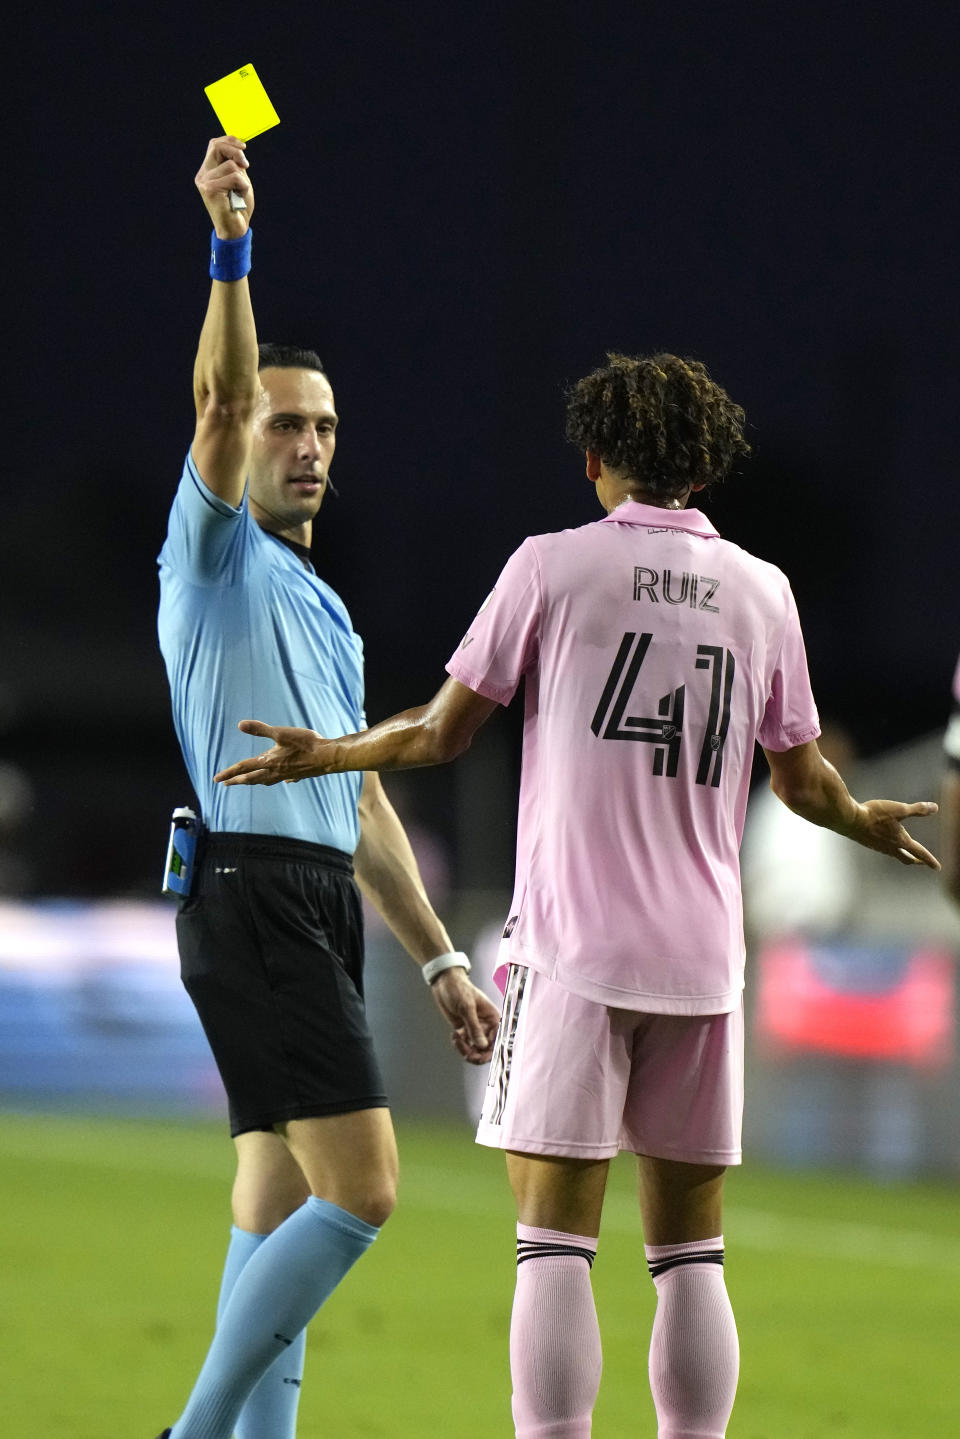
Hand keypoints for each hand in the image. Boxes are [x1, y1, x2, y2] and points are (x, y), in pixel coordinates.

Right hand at [195, 135, 253, 238]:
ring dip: (243, 179)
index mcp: (208, 171)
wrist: (235, 230)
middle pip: (217, 147)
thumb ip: (235, 165)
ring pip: (230, 165)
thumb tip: (239, 146)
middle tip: (246, 165)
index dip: (229, 141)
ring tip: (240, 192)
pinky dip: (243, 186)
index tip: (243, 146)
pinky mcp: (210, 189)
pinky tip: (239, 198)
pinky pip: (234, 177)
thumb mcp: (239, 180)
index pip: (214, 145)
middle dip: (236, 151)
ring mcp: (205, 182)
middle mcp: (203, 175)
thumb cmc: (239, 206)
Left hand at [214, 719, 331, 785]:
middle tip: (226, 784)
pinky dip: (279, 780)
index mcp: (269, 761)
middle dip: (238, 780)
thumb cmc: (305, 743)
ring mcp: (287, 775)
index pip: (243, 768)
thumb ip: (260, 729)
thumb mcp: (281, 732)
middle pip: (252, 778)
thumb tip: (240, 724)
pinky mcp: (298, 774)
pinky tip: (284, 780)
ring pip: (267, 781)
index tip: (217, 779)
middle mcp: (276, 771)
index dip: (229, 773)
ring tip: (250, 782)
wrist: (328, 757)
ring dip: (255, 782)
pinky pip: (285, 779)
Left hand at [429, 968, 500, 1064]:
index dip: (492, 1050)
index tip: (482, 1056)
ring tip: (456, 1038)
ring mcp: (475, 1029)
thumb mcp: (466, 1007)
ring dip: (465, 1049)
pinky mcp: (464, 1031)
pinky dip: (460, 1045)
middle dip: (477, 1054)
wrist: (444, 982)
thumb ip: (474, 1027)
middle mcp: (486, 1025)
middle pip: (487, 1049)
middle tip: (467, 1055)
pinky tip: (454, 1035)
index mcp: (493, 1017)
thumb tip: (483, 1046)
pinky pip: (466, 1046)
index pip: (499, 1039)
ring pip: (476, 1050)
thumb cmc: (458, 989)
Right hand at [849, 799, 939, 868]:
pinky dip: (890, 849)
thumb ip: (917, 809)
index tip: (937, 867)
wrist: (849, 819)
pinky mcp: (869, 843)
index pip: (920, 852)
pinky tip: (885, 842)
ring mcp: (878, 847)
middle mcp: (890, 847)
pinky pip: (883, 849)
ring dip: (902, 854)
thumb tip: (935, 808)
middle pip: (906, 858)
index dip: (930, 860)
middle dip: (916, 860)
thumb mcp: (899, 809)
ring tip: (905, 851)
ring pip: (894, 854)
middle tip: (921, 862)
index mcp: (901, 841)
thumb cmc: (875, 814)